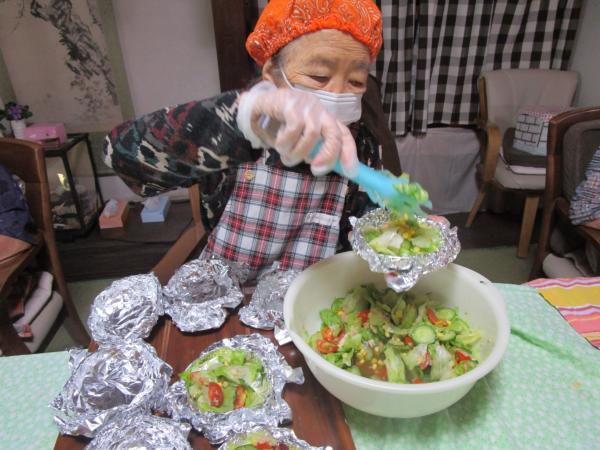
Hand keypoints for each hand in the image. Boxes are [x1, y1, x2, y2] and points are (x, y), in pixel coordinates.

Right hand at [238, 81, 357, 175]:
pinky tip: (278, 143)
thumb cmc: (278, 126)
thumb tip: (321, 168)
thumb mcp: (298, 140)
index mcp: (324, 119)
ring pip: (312, 134)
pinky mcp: (290, 101)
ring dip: (298, 152)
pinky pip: (294, 127)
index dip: (349, 153)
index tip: (351, 172)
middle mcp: (319, 110)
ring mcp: (306, 104)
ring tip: (286, 156)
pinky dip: (286, 141)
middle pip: (334, 133)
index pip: (343, 134)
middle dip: (328, 156)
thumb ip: (311, 150)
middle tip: (315, 170)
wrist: (254, 107)